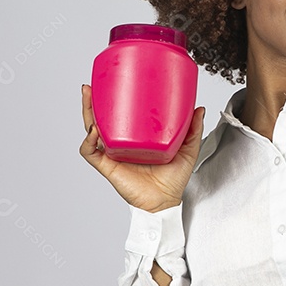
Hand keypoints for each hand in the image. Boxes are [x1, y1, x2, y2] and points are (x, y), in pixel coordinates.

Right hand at [79, 84, 205, 212]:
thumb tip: (199, 108)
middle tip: (92, 86)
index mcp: (135, 138)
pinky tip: (95, 130)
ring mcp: (113, 154)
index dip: (113, 101)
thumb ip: (193, 130)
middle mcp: (121, 144)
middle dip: (92, 102)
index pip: (120, 116)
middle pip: (100, 119)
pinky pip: (91, 152)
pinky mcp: (108, 166)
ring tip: (88, 96)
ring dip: (86, 113)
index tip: (113, 84)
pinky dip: (89, 141)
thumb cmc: (173, 179)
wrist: (165, 202)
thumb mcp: (187, 150)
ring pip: (91, 131)